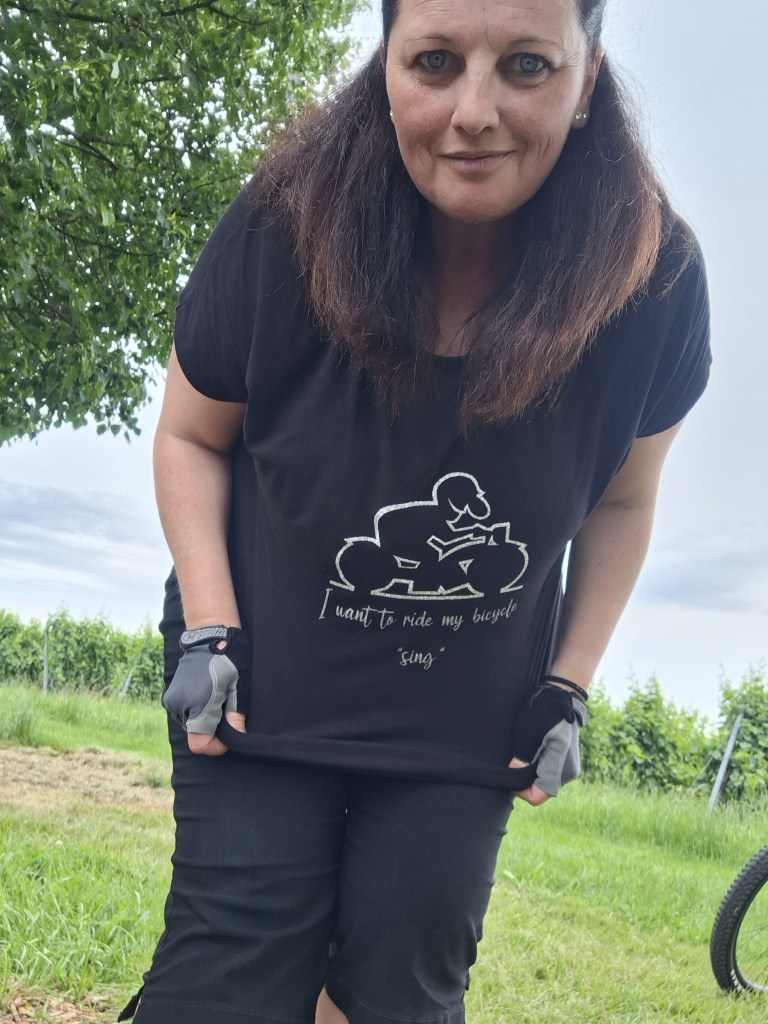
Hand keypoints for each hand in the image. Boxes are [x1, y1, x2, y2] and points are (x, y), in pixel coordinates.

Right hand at [162, 626, 251, 755]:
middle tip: (227, 710)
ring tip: (218, 698)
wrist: (210, 634)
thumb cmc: (229, 657)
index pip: (199, 744)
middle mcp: (179, 704)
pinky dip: (196, 712)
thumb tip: (239, 734)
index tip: (229, 735)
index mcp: (196, 703)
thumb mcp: (239, 684)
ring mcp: (172, 700)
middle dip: (212, 730)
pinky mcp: (170, 695)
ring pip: (190, 725)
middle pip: (196, 735)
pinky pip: (184, 714)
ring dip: (204, 720)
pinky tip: (209, 695)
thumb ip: (236, 712)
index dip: (216, 746)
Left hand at [509, 683, 588, 797]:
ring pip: (542, 780)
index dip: (520, 791)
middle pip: (540, 789)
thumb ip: (522, 757)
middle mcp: (567, 772)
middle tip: (512, 761)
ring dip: (529, 771)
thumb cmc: (545, 712)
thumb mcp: (528, 733)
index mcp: (560, 769)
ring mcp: (567, 765)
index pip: (538, 797)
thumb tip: (513, 774)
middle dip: (524, 780)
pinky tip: (528, 749)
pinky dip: (535, 764)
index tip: (510, 772)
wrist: (560, 695)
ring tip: (521, 752)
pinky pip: (547, 770)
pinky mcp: (564, 758)